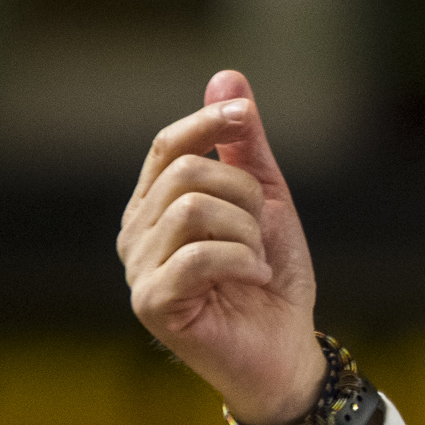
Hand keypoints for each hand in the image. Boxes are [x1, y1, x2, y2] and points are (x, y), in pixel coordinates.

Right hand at [118, 71, 327, 424]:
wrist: (287, 348)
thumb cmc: (272, 278)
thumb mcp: (267, 202)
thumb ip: (246, 146)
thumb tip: (226, 76)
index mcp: (158, 205)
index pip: (169, 145)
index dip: (207, 122)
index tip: (244, 114)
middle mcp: (137, 232)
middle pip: (186, 172)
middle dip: (244, 193)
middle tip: (263, 231)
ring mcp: (139, 268)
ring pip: (193, 208)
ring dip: (246, 231)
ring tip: (258, 260)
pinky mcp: (152, 302)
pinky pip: (197, 254)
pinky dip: (243, 259)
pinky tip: (255, 278)